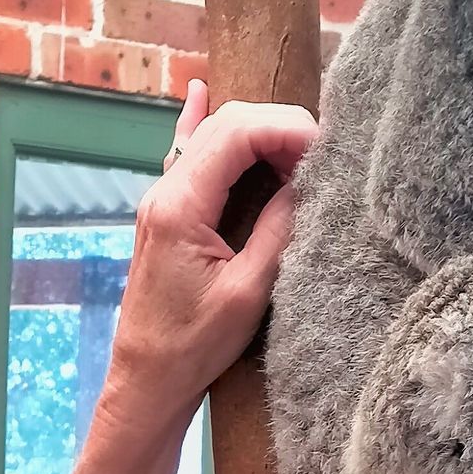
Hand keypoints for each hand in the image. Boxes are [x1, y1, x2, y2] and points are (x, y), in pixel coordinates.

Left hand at [96, 82, 315, 435]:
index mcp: (180, 207)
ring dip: (257, 133)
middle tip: (322, 155)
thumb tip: (306, 183)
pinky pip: (188, 154)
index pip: (237, 132)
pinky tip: (203, 92)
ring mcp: (160, 200)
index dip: (288, 128)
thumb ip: (279, 229)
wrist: (146, 380)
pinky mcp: (166, 214)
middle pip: (225, 124)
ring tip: (299, 152)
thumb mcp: (249, 291)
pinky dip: (207, 128)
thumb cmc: (193, 346)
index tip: (326, 150)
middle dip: (278, 126)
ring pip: (210, 136)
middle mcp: (163, 193)